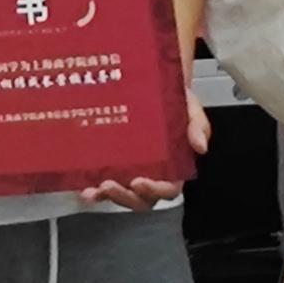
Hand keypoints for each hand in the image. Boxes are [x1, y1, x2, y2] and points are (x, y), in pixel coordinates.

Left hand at [82, 98, 207, 212]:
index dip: (155, 190)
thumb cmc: (173, 100)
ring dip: (107, 196)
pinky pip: (103, 183)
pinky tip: (83, 186)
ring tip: (94, 189)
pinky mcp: (113, 165)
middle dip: (124, 197)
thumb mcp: (190, 106)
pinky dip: (94, 189)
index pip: (168, 189)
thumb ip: (198, 125)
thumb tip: (200, 146)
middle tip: (110, 185)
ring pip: (121, 194)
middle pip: (141, 199)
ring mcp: (131, 171)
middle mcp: (152, 173)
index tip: (140, 182)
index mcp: (173, 166)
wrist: (152, 83)